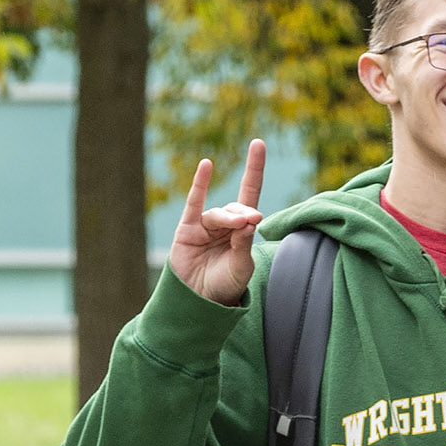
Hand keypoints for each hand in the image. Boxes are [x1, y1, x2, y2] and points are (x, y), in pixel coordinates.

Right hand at [168, 139, 267, 304]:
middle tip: (251, 220)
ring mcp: (205, 226)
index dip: (254, 170)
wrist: (199, 302)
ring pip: (218, 214)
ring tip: (236, 227)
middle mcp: (224, 224)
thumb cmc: (225, 286)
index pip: (251, 194)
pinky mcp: (187, 230)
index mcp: (242, 230)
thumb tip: (249, 220)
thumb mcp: (240, 267)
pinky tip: (207, 166)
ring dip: (228, 219)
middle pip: (237, 209)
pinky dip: (200, 185)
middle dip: (244, 214)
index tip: (258, 144)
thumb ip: (243, 245)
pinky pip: (194, 204)